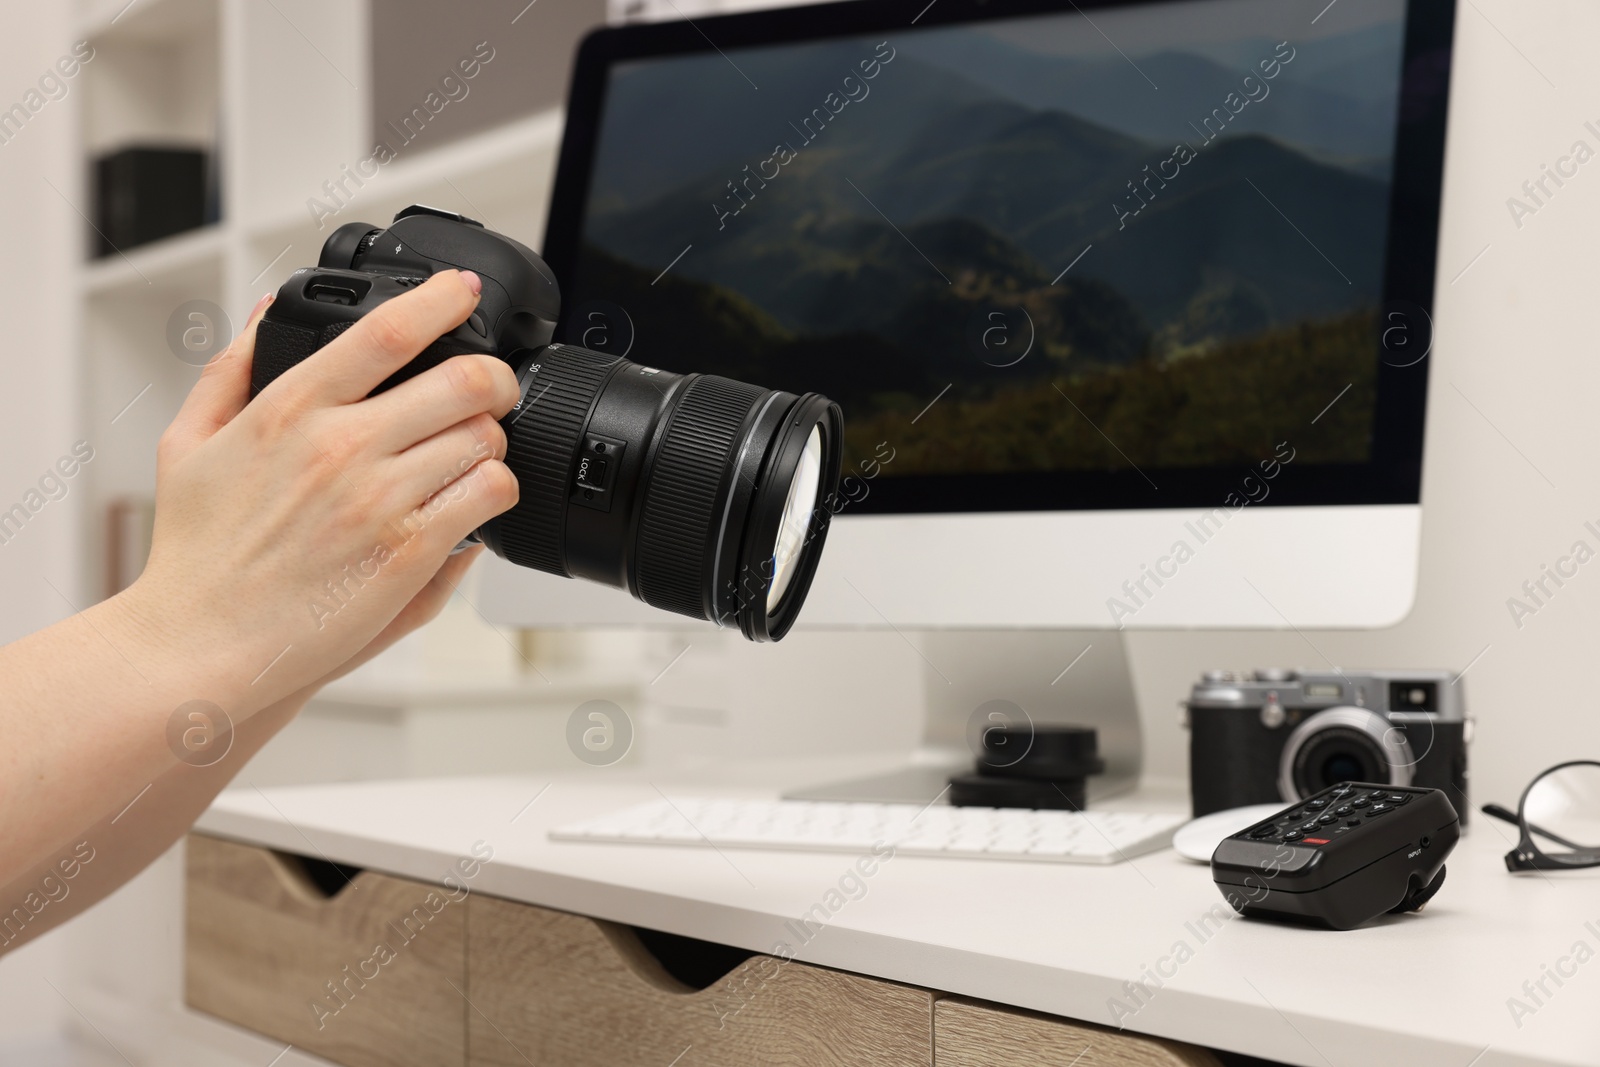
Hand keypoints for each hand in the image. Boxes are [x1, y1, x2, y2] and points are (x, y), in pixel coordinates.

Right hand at [109, 271, 520, 718]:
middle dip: (493, 378)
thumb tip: (267, 311)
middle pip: (461, 381)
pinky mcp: (410, 552)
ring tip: (475, 451)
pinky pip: (486, 497)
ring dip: (492, 438)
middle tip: (494, 387)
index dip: (441, 300)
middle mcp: (340, 447)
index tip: (462, 290)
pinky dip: (495, 490)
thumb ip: (231, 368)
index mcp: (290, 409)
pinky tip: (475, 498)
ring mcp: (380, 500)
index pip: (385, 332)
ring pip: (483, 438)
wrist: (200, 642)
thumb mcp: (187, 443)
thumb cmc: (194, 553)